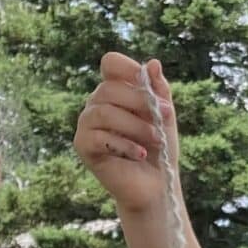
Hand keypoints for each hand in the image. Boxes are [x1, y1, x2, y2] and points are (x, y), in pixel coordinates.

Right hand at [73, 53, 178, 216]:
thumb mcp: (164, 115)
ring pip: (103, 113)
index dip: (127, 68)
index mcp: (115, 91)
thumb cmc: (159, 147)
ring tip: (156, 140)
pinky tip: (140, 154)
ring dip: (135, 126)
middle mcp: (96, 103)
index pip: (110, 64)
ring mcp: (86, 124)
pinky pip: (98, 138)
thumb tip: (153, 63)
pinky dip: (124, 145)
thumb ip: (159, 90)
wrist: (156, 184)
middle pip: (108, 89)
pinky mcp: (83, 146)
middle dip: (140, 102)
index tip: (147, 81)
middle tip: (165, 117)